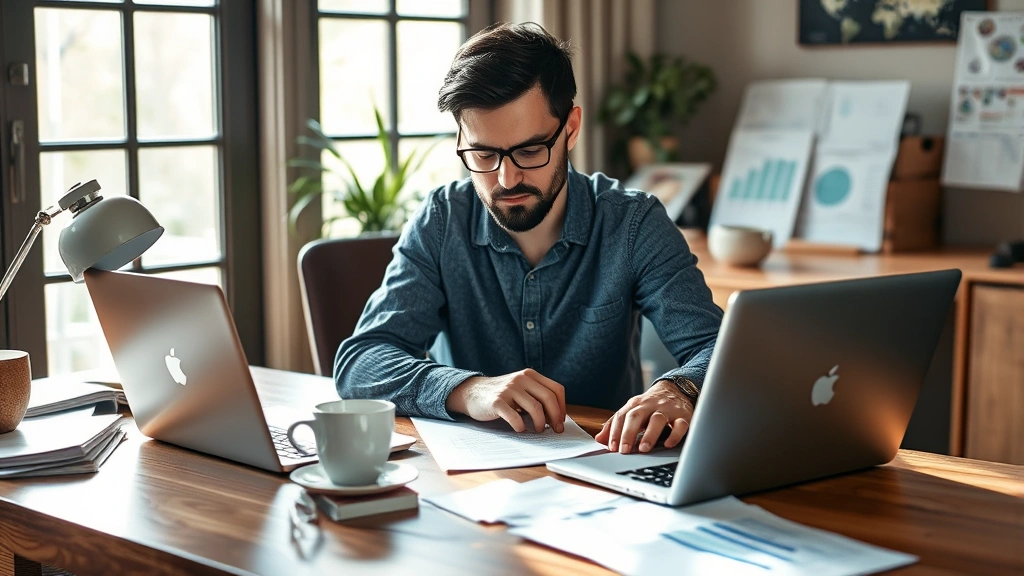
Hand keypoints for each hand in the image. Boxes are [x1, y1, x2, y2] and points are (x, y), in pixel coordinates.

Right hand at [446, 369, 565, 432]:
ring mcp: (508, 389)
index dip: (562, 407)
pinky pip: (515, 416)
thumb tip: (556, 418)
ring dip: (540, 423)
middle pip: (548, 398)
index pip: (556, 389)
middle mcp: (521, 379)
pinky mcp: (497, 401)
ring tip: (538, 430)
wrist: (472, 392)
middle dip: (555, 417)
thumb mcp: (521, 389)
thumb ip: (537, 396)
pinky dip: (521, 426)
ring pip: (535, 408)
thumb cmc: (502, 395)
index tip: (560, 420)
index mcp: (530, 375)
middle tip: (555, 430)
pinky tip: (521, 429)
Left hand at [595, 381, 693, 453]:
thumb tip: (599, 439)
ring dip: (649, 434)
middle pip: (636, 416)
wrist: (677, 390)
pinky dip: (675, 435)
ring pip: (657, 419)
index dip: (614, 432)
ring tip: (643, 449)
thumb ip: (616, 425)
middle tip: (624, 450)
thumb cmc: (651, 406)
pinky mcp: (683, 416)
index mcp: (635, 405)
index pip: (621, 416)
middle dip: (628, 433)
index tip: (612, 448)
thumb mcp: (633, 412)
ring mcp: (667, 410)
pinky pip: (680, 425)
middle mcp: (650, 405)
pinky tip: (668, 445)